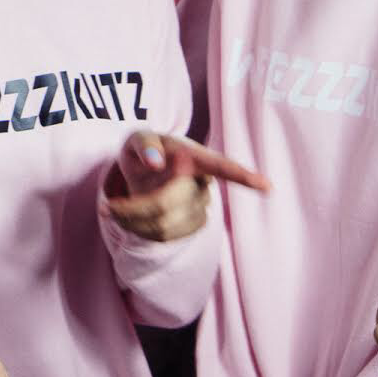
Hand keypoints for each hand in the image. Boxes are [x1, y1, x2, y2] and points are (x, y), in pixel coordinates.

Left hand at [103, 131, 269, 241]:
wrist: (142, 171)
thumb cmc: (144, 149)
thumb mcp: (137, 138)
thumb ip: (143, 143)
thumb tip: (155, 162)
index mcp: (196, 157)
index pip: (222, 167)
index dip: (244, 177)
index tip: (268, 187)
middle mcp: (203, 183)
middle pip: (173, 204)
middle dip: (137, 207)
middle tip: (108, 204)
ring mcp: (198, 207)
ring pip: (166, 226)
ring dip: (132, 221)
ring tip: (113, 209)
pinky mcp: (189, 227)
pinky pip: (162, 238)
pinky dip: (137, 231)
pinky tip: (125, 219)